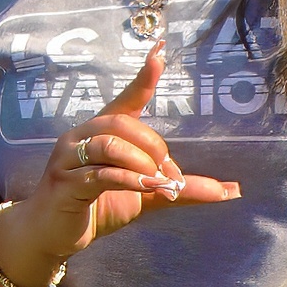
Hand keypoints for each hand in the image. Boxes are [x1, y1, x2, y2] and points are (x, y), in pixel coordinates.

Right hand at [24, 48, 240, 262]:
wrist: (53, 234)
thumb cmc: (98, 207)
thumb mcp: (147, 195)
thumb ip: (184, 190)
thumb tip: (233, 190)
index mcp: (102, 133)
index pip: (126, 99)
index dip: (143, 78)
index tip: (160, 53)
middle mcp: (81, 137)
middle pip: (122, 123)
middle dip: (154, 147)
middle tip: (169, 175)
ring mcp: (69, 159)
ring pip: (109, 145)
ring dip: (142, 164)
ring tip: (157, 184)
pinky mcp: (64, 183)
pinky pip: (100, 173)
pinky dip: (129, 180)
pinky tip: (147, 189)